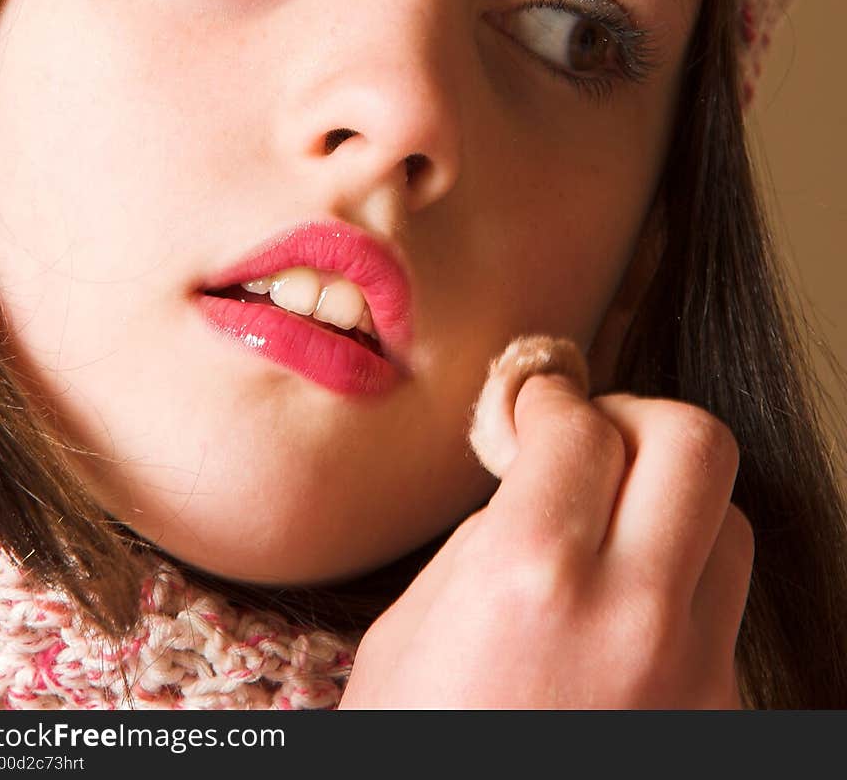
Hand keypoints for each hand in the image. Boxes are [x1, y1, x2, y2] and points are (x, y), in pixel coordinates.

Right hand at [339, 373, 753, 708]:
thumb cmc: (419, 748)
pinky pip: (724, 612)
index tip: (536, 404)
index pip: (581, 423)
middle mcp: (630, 613)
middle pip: (696, 443)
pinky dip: (682, 586)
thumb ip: (490, 537)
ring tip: (615, 525)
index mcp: (531, 573)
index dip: (550, 400)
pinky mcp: (720, 719)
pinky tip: (625, 610)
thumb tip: (541, 475)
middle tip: (594, 439)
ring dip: (674, 503)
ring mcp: (693, 674)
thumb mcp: (414, 631)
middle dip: (639, 419)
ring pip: (731, 524)